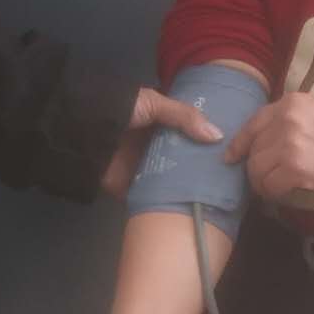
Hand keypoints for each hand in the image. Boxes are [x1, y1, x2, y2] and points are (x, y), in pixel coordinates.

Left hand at [100, 84, 222, 199]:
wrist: (82, 131)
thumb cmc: (118, 109)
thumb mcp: (153, 103)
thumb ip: (184, 117)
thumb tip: (217, 135)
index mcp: (160, 126)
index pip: (189, 135)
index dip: (207, 142)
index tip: (232, 151)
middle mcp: (155, 148)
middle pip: (184, 161)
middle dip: (202, 168)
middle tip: (230, 178)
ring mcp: (145, 170)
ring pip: (172, 182)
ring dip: (190, 188)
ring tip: (221, 196)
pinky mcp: (134, 189)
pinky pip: (154, 199)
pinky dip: (168, 204)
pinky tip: (194, 210)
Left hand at [226, 94, 313, 200]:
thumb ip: (285, 120)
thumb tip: (257, 143)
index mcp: (290, 102)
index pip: (253, 124)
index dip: (239, 143)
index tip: (231, 156)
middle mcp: (286, 119)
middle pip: (253, 148)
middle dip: (255, 166)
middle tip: (264, 177)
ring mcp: (290, 144)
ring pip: (256, 168)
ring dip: (261, 182)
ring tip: (271, 186)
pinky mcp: (295, 168)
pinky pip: (269, 185)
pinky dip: (271, 192)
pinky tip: (281, 192)